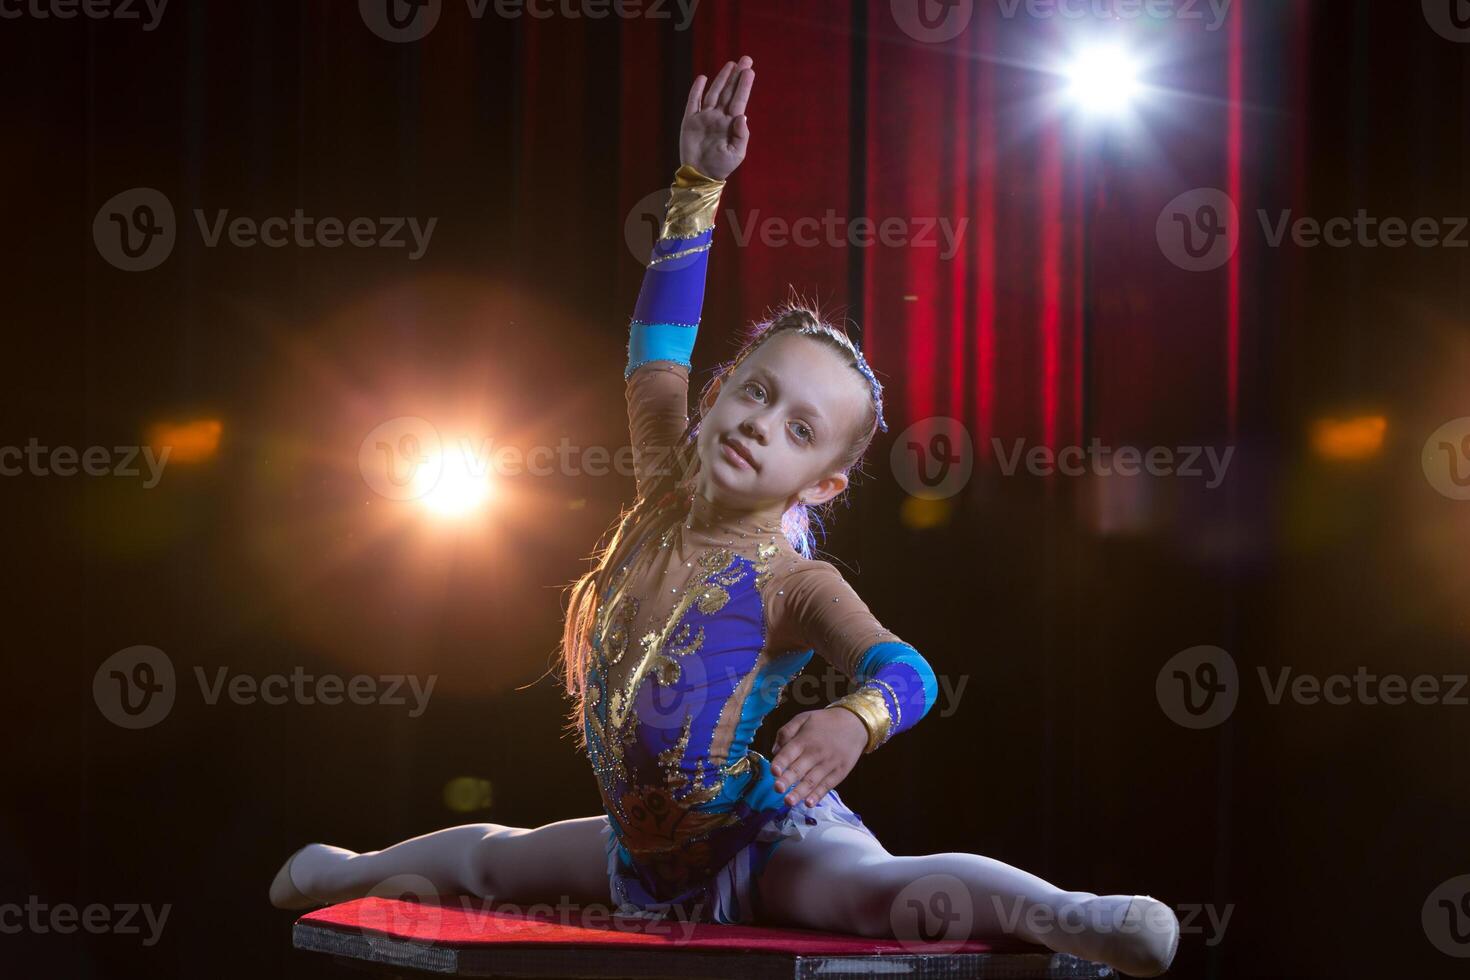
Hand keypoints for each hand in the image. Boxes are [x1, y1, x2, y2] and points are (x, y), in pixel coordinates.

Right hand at [680, 55, 754, 180]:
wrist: (700, 175)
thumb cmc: (721, 166)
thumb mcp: (737, 153)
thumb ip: (741, 135)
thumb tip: (742, 115)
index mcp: (731, 124)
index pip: (739, 100)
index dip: (744, 85)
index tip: (750, 71)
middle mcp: (719, 117)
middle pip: (728, 92)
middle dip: (736, 76)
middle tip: (746, 59)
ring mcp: (704, 117)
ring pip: (713, 93)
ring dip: (721, 79)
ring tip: (730, 64)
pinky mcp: (690, 121)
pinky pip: (693, 102)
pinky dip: (697, 90)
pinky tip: (703, 78)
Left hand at [770, 707, 866, 806]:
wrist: (855, 723)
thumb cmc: (825, 722)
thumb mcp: (804, 718)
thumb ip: (786, 732)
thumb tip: (774, 751)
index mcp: (804, 739)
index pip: (789, 752)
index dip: (781, 762)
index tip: (773, 772)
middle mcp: (815, 753)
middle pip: (799, 769)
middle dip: (787, 780)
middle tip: (777, 789)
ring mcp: (828, 764)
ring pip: (811, 780)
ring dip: (799, 792)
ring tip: (789, 801)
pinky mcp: (839, 773)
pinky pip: (827, 785)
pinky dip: (818, 795)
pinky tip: (809, 803)